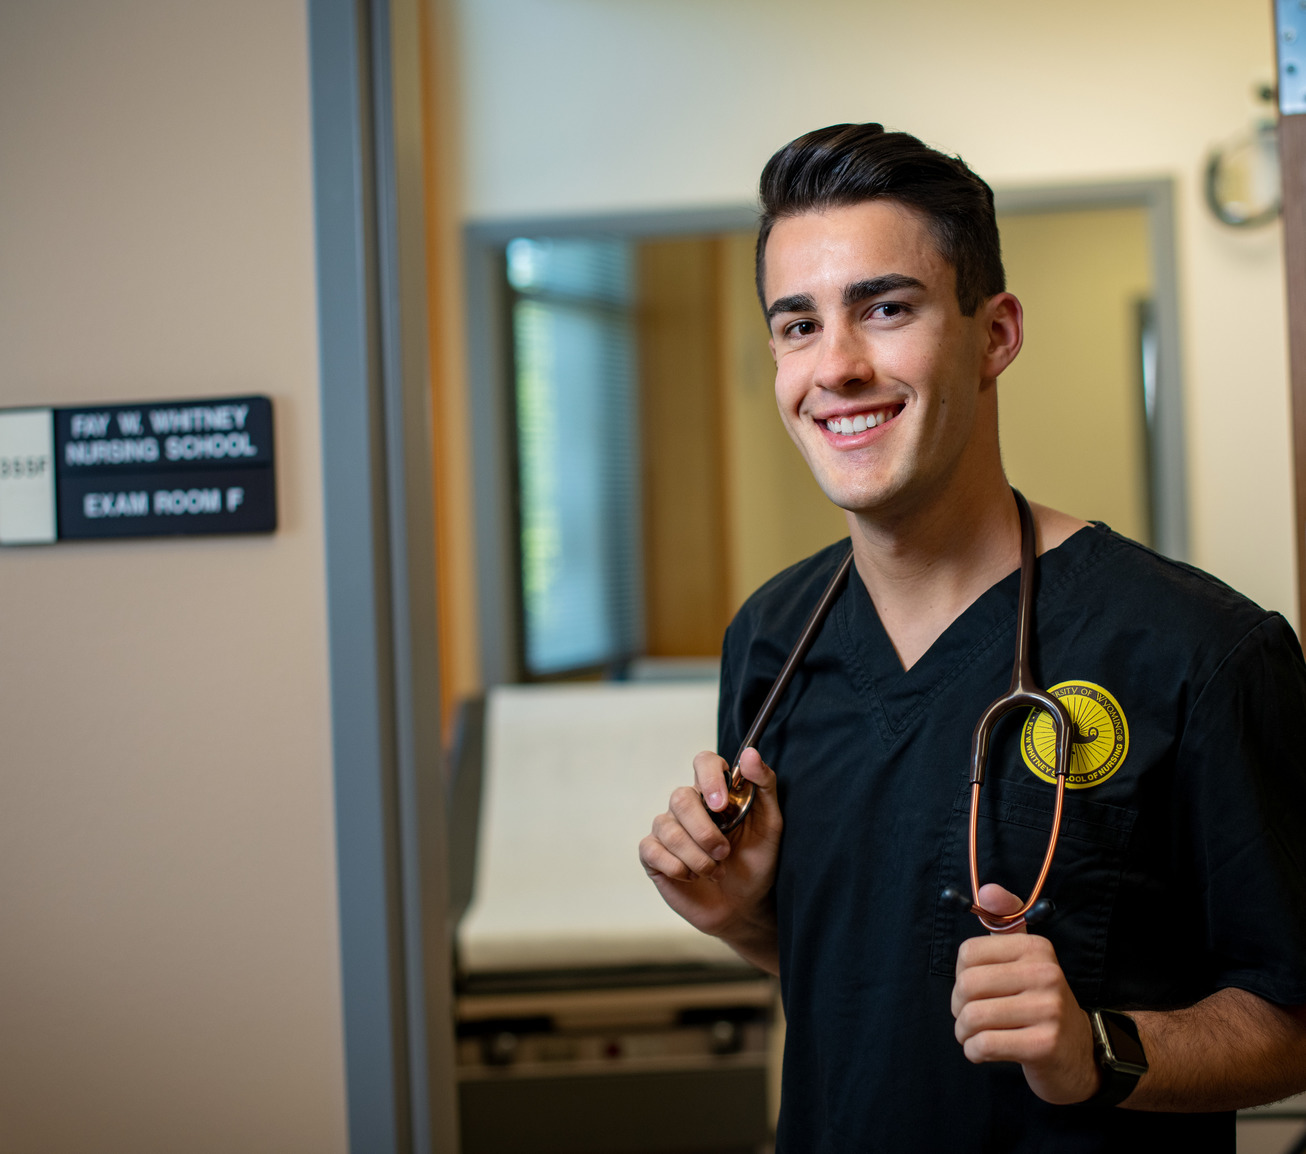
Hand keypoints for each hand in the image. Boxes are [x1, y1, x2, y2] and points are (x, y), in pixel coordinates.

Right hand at [638, 748, 781, 964]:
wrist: (744, 906)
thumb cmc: (756, 863)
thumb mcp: (770, 825)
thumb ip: (764, 785)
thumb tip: (750, 754)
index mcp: (716, 793)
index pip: (703, 762)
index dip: (709, 777)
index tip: (721, 805)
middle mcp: (688, 806)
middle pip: (681, 798)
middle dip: (705, 832)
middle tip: (725, 852)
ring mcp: (668, 829)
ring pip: (667, 828)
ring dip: (696, 856)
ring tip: (714, 870)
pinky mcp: (653, 854)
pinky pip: (651, 849)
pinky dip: (676, 867)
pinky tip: (692, 877)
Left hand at [951, 883, 1100, 1104]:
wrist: (1080, 1054)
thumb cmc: (1039, 1003)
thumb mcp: (1026, 960)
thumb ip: (1005, 923)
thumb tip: (987, 889)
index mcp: (1036, 949)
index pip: (968, 953)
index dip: (960, 975)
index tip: (975, 989)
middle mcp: (1046, 973)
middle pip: (967, 985)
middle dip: (958, 1007)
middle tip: (969, 1018)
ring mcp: (1049, 1010)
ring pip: (973, 1017)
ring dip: (964, 1033)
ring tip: (974, 1036)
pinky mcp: (1045, 1045)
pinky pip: (985, 1045)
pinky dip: (974, 1051)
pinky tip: (983, 1051)